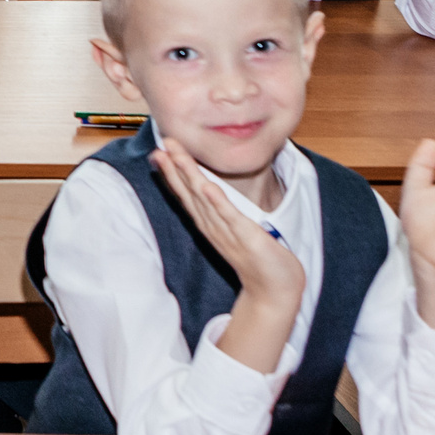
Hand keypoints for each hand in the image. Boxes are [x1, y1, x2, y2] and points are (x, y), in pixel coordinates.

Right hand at [152, 136, 304, 372]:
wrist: (274, 291)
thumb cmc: (259, 260)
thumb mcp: (235, 231)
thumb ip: (224, 214)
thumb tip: (215, 195)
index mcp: (210, 224)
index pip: (186, 194)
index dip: (173, 172)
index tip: (160, 150)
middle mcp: (212, 227)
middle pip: (189, 192)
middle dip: (174, 167)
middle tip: (161, 143)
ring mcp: (227, 232)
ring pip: (203, 199)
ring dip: (188, 176)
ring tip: (175, 155)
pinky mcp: (246, 237)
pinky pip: (229, 216)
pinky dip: (216, 201)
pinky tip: (205, 185)